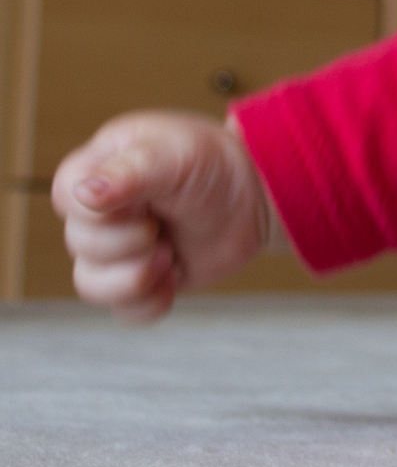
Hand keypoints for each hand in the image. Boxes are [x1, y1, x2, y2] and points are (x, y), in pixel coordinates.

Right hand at [52, 112, 276, 323]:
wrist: (257, 195)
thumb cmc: (213, 164)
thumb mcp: (175, 156)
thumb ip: (129, 172)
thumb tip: (84, 194)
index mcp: (95, 170)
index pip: (68, 200)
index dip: (106, 211)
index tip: (146, 200)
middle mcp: (98, 212)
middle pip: (80, 245)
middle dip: (131, 241)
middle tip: (163, 225)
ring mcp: (116, 249)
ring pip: (91, 285)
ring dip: (135, 277)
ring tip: (169, 255)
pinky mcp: (140, 281)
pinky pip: (124, 311)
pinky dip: (150, 303)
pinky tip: (175, 279)